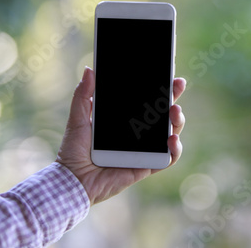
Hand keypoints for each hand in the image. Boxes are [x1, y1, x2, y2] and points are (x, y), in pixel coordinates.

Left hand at [56, 67, 185, 205]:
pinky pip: (167, 159)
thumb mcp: (78, 118)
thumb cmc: (73, 151)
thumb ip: (83, 95)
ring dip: (177, 121)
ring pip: (170, 133)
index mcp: (125, 121)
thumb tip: (90, 70)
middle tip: (178, 85)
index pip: (148, 101)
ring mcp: (144, 150)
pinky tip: (172, 139)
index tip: (168, 75)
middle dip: (174, 98)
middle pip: (163, 114)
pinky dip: (175, 149)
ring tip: (174, 112)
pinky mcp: (147, 166)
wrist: (72, 181)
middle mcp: (138, 134)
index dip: (161, 89)